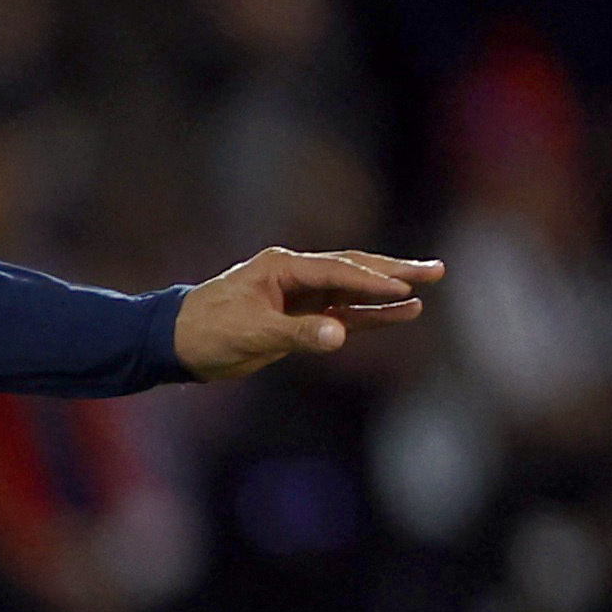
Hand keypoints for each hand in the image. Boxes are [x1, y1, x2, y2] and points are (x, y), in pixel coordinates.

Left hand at [174, 248, 437, 380]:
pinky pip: (342, 314)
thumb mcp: (251, 333)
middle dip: (394, 271)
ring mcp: (299, 296)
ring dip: (387, 293)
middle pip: (353, 270)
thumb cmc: (206, 331)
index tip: (404, 288)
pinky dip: (369, 315)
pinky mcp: (299, 319)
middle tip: (436, 270)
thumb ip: (297, 334)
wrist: (175, 344)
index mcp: (281, 267)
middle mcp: (294, 276)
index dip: (371, 281)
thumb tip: (338, 335)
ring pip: (352, 292)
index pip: (337, 271)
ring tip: (428, 288)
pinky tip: (400, 314)